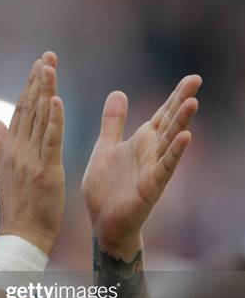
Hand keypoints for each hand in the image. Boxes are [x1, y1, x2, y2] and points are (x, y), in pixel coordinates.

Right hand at [0, 52, 64, 255]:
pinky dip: (53, 119)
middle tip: (47, 55)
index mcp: (8, 149)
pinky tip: (56, 99)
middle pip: (28, 108)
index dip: (28, 87)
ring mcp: (30, 159)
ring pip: (38, 118)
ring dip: (45, 90)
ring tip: (50, 66)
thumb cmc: (15, 205)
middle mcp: (17, 149)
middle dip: (38, 80)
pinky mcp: (45, 170)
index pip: (19, 111)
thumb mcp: (0, 172)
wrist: (21, 233)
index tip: (37, 66)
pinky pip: (50, 140)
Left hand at [82, 75, 200, 257]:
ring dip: (181, 123)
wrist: (101, 220)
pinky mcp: (151, 187)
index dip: (175, 96)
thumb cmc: (106, 187)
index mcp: (141, 141)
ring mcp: (153, 169)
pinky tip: (186, 137)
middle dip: (182, 101)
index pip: (162, 114)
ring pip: (171, 142)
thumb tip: (118, 92)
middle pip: (170, 122)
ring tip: (192, 102)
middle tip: (196, 79)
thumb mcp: (106, 146)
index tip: (192, 77)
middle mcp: (151, 152)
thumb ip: (113, 122)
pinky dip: (174, 153)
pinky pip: (165, 167)